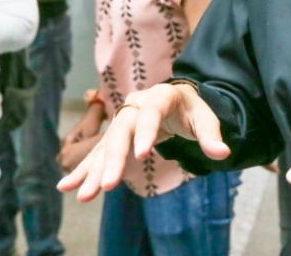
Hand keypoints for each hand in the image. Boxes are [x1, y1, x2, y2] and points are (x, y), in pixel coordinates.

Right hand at [56, 82, 229, 201]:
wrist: (175, 99)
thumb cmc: (191, 109)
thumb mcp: (205, 118)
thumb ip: (211, 135)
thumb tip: (223, 154)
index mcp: (160, 96)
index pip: (151, 113)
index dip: (145, 133)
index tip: (141, 155)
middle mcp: (136, 105)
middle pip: (121, 131)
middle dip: (113, 160)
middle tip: (108, 186)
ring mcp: (122, 120)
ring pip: (106, 145)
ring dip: (93, 171)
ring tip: (83, 195)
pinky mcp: (115, 135)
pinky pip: (97, 153)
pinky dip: (83, 169)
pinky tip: (67, 186)